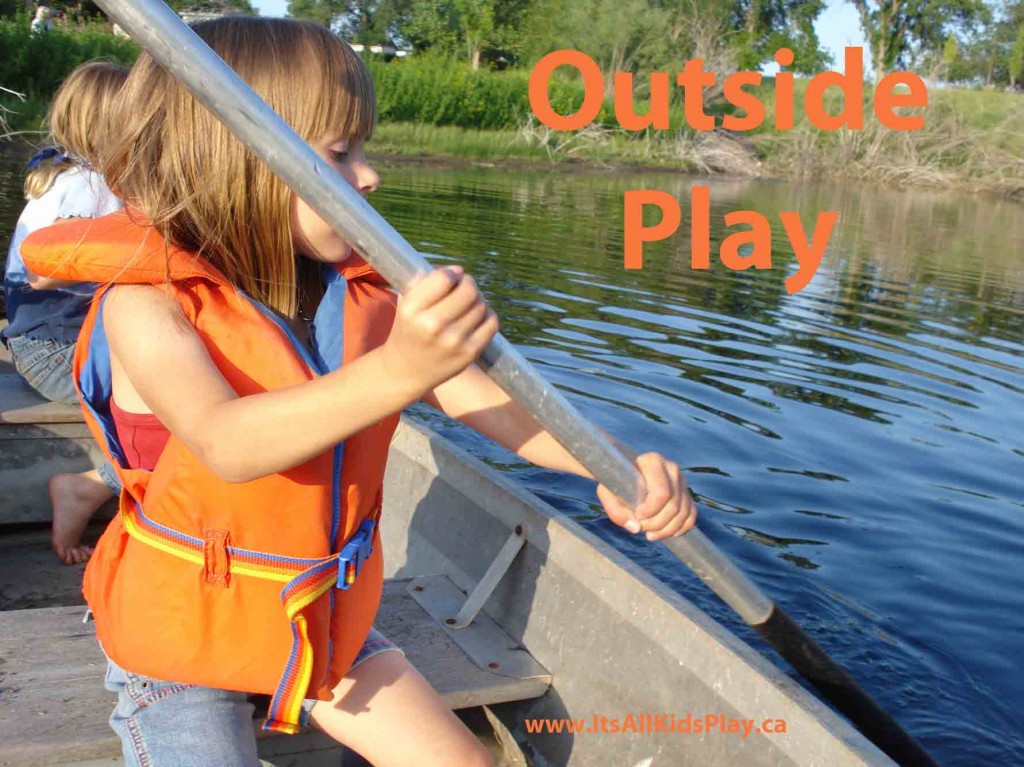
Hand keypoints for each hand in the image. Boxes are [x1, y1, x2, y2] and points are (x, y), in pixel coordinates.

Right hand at [382, 265, 498, 396]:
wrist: (407, 370)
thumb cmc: (409, 330)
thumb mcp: (406, 303)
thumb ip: (425, 281)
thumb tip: (457, 271)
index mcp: (412, 309)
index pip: (445, 277)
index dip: (452, 274)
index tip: (450, 279)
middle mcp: (432, 325)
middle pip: (469, 290)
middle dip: (468, 284)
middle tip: (463, 289)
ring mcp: (453, 341)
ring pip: (482, 305)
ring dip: (478, 300)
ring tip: (467, 305)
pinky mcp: (469, 353)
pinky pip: (492, 322)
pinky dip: (487, 315)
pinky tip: (476, 318)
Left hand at [596, 453, 697, 540]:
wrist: (626, 473)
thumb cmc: (616, 482)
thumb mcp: (607, 494)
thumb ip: (616, 511)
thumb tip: (636, 528)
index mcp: (652, 461)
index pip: (661, 492)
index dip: (651, 510)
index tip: (638, 516)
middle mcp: (671, 468)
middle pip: (673, 504)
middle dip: (658, 523)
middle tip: (642, 528)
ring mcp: (681, 481)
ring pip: (683, 512)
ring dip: (668, 529)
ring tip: (650, 534)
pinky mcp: (686, 493)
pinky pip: (691, 515)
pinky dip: (681, 528)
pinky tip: (666, 533)